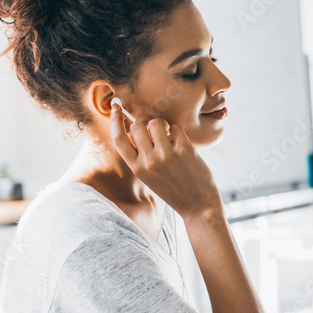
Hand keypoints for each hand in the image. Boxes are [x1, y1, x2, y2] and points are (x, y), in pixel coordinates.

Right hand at [110, 103, 221, 220]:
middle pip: (137, 126)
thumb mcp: (149, 176)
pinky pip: (175, 128)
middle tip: (154, 127)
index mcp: (137, 168)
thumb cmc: (174, 189)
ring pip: (156, 122)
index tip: (115, 106)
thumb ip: (140, 156)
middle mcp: (149, 161)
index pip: (118, 139)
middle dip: (145, 121)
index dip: (114, 120)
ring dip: (162, 123)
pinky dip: (177, 131)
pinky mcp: (184, 150)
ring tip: (169, 134)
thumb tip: (135, 129)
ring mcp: (166, 155)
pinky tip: (181, 143)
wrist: (198, 206)